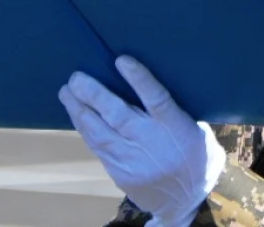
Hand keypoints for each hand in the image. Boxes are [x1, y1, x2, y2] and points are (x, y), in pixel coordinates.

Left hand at [59, 56, 224, 226]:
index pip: (157, 99)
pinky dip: (85, 129)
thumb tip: (141, 81)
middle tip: (76, 77)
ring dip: (80, 111)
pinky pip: (98, 148)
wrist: (187, 202)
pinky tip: (77, 115)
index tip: (121, 60)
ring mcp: (133, 161)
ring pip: (101, 132)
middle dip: (94, 95)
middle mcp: (152, 144)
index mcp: (177, 128)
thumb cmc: (195, 156)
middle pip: (119, 116)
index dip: (139, 79)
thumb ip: (173, 109)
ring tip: (66, 93)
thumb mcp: (196, 129)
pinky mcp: (120, 174)